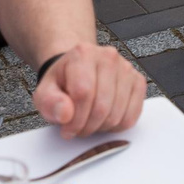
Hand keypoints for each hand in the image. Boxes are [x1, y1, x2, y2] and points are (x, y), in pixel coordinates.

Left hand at [33, 43, 147, 135]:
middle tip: (78, 129)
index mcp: (83, 54)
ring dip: (101, 128)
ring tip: (89, 123)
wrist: (79, 70)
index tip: (67, 130)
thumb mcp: (45, 92)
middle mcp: (108, 56)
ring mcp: (126, 68)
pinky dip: (117, 126)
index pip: (83, 93)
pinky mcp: (138, 81)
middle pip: (102, 106)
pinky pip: (132, 115)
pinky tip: (104, 120)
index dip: (75, 119)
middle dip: (87, 127)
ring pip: (117, 114)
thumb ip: (50, 103)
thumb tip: (65, 114)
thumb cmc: (63, 83)